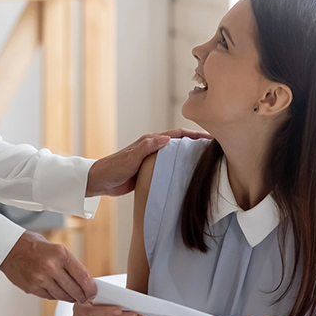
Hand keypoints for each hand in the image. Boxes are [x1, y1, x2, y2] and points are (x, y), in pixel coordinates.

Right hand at [0, 231, 96, 302]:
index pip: (82, 275)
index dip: (90, 287)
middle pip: (73, 288)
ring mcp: (40, 278)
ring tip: (74, 297)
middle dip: (82, 296)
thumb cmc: (31, 244)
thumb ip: (67, 262)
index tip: (94, 291)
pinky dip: (56, 296)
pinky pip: (49, 296)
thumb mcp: (55, 247)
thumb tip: (81, 277)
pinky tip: (59, 293)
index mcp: (60, 253)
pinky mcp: (32, 287)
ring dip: (70, 297)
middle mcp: (51, 266)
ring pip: (62, 295)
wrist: (8, 248)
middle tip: (86, 298)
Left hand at [86, 128, 211, 196]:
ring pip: (176, 156)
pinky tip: (188, 177)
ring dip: (189, 157)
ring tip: (207, 163)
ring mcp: (152, 159)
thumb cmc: (114, 167)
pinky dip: (180, 169)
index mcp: (151, 140)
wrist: (101, 181)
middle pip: (180, 143)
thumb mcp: (132, 157)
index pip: (177, 134)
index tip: (210, 137)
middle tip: (214, 149)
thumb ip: (148, 147)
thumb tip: (167, 138)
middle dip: (196, 144)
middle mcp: (153, 147)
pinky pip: (169, 167)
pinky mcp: (150, 171)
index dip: (194, 135)